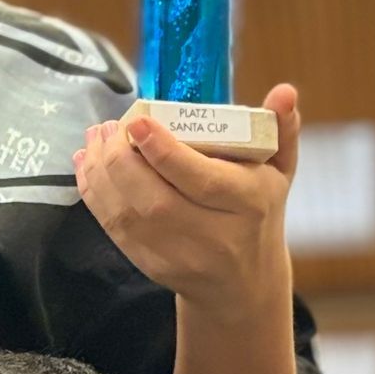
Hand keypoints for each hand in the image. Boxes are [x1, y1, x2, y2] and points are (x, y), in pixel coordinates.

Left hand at [73, 83, 298, 312]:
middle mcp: (214, 237)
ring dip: (101, 172)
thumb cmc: (259, 212)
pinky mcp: (151, 266)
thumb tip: (285, 91)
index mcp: (248, 204)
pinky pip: (114, 228)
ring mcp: (179, 257)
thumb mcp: (279, 170)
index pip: (202, 181)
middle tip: (113, 126)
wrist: (242, 282)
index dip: (165, 152)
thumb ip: (280, 128)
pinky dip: (95, 193)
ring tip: (97, 137)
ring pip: (127, 214)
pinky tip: (89, 163)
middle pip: (155, 200)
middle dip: (122, 158)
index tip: (137, 121)